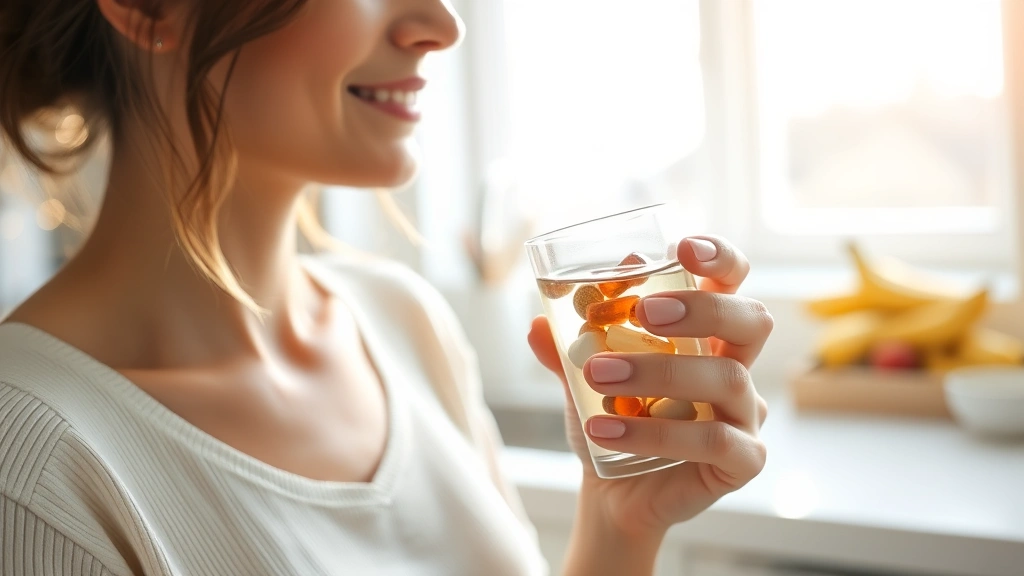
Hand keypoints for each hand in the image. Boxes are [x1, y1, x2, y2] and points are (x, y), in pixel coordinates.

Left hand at [527, 236, 770, 538]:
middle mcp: (736, 368)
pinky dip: (657, 433)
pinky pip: (715, 441)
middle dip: (704, 308)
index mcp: (706, 335)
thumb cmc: (611, 420)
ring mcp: (745, 415)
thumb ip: (565, 351)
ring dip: (660, 372)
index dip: (720, 257)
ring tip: (598, 375)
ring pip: (728, 380)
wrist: (612, 490)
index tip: (682, 247)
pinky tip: (604, 429)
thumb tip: (536, 324)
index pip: (732, 282)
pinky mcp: (742, 461)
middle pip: (751, 321)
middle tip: (646, 313)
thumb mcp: (582, 380)